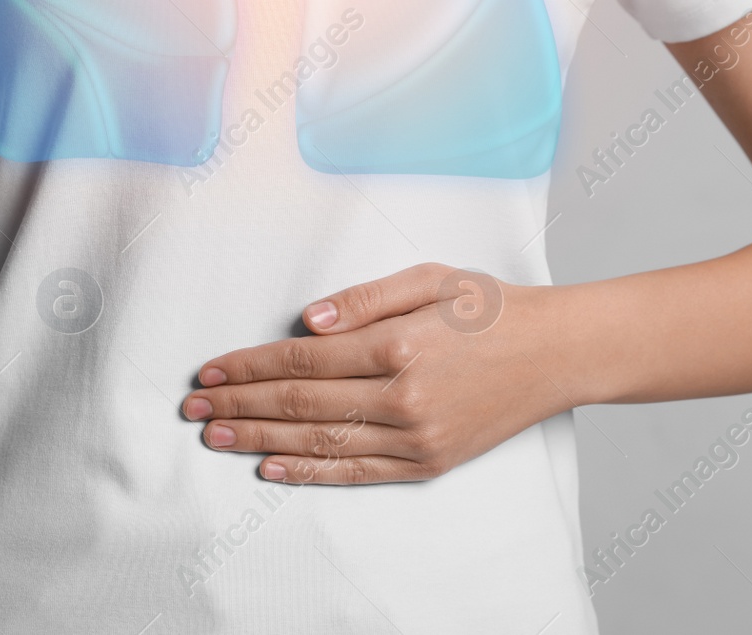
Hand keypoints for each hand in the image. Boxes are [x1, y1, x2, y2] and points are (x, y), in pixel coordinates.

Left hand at [183, 263, 579, 484]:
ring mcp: (417, 437)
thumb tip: (305, 322)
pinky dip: (309, 472)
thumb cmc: (492, 308)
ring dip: (260, 441)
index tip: (209, 371)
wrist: (558, 353)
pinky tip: (271, 467)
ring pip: (320, 442)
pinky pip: (357, 473)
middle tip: (194, 408)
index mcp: (399, 345)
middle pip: (300, 404)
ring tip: (216, 436)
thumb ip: (363, 299)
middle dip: (240, 405)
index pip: (302, 361)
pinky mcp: (429, 462)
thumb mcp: (431, 278)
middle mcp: (404, 397)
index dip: (248, 366)